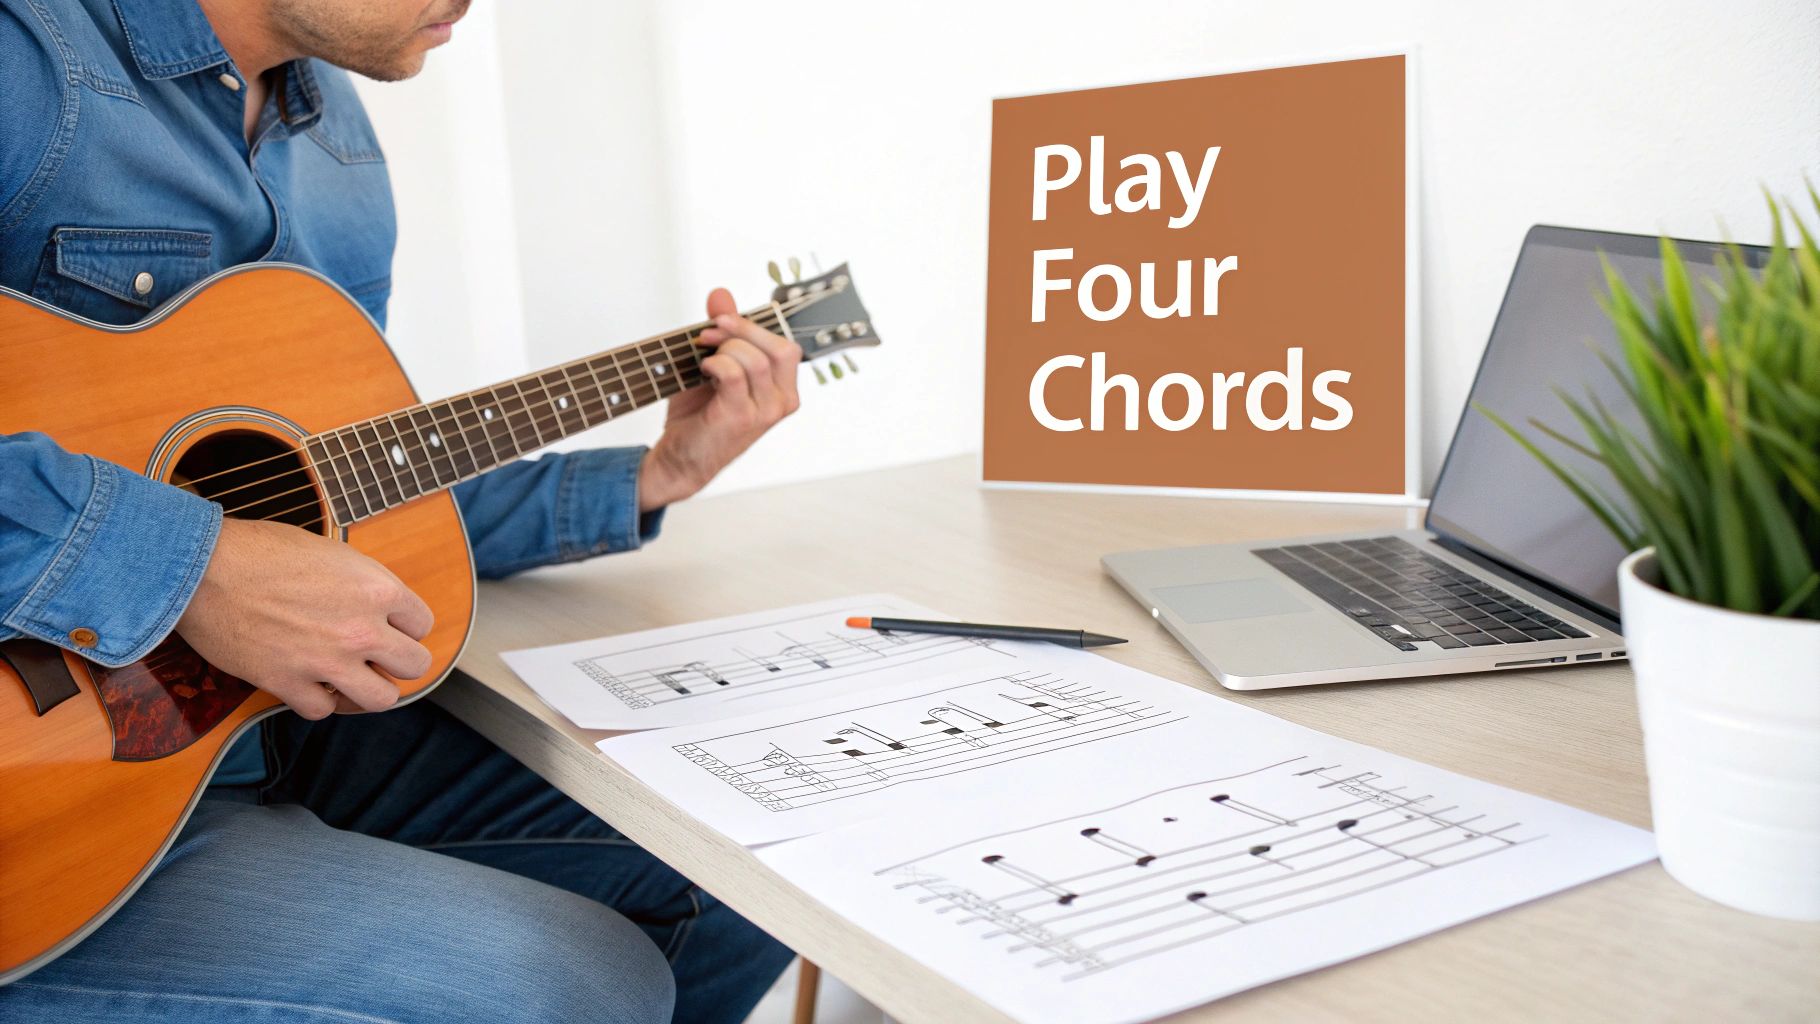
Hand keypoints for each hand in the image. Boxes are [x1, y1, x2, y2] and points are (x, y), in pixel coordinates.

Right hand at [174, 518, 434, 718]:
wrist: (203, 568)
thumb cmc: (260, 550)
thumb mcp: (330, 552)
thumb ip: (361, 584)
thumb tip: (376, 606)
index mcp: (378, 589)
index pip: (422, 624)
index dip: (405, 626)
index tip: (388, 626)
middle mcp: (362, 628)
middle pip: (415, 665)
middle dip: (397, 661)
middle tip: (375, 656)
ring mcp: (328, 660)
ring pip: (382, 699)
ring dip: (368, 690)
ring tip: (351, 678)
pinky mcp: (289, 683)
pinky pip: (323, 710)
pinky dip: (317, 701)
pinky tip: (308, 683)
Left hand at [638, 288, 802, 510]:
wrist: (679, 459)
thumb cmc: (699, 416)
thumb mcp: (714, 366)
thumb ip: (723, 332)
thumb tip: (721, 294)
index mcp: (783, 389)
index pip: (786, 346)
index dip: (753, 327)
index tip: (719, 323)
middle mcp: (782, 402)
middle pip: (780, 348)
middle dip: (741, 331)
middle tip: (707, 335)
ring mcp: (765, 413)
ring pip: (755, 360)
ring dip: (723, 349)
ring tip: (701, 359)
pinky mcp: (742, 419)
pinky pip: (734, 374)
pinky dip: (715, 365)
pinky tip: (703, 374)